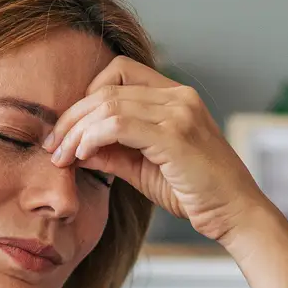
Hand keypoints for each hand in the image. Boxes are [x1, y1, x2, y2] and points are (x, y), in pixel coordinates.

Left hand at [44, 56, 276, 246]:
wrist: (235, 215)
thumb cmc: (195, 193)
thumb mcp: (144, 169)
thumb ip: (112, 153)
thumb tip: (74, 148)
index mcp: (175, 97)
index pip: (118, 72)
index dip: (85, 96)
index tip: (68, 131)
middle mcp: (179, 97)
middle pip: (106, 87)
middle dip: (71, 117)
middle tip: (52, 146)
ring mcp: (179, 113)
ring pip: (108, 103)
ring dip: (76, 130)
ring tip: (62, 156)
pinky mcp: (175, 136)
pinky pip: (118, 124)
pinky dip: (93, 137)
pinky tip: (83, 156)